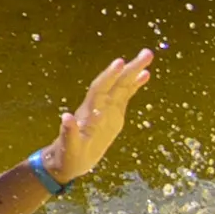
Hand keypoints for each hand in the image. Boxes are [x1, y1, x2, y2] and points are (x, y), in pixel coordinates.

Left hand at [49, 48, 153, 181]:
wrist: (68, 160)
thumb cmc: (67, 155)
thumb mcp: (68, 148)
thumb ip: (69, 133)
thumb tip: (66, 117)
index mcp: (87, 112)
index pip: (99, 90)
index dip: (109, 77)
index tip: (120, 62)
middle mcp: (97, 106)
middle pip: (114, 83)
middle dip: (129, 68)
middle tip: (147, 53)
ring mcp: (106, 109)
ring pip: (121, 86)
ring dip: (133, 71)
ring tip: (148, 57)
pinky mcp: (113, 115)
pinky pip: (125, 96)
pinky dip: (134, 85)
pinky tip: (145, 75)